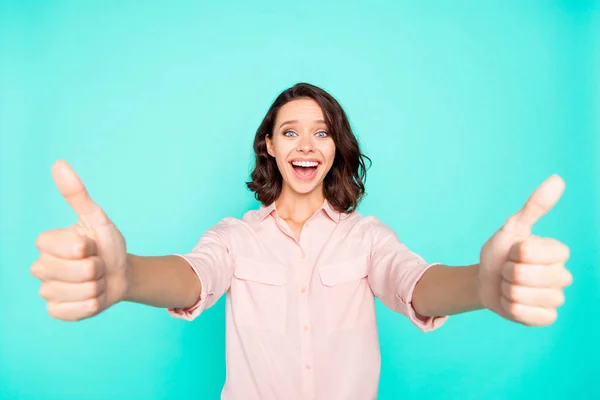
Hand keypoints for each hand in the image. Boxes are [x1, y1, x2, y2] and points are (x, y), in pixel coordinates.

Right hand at [31, 160, 129, 320]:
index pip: (73, 248)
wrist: (120, 273)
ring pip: (83, 292)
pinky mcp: (56, 311)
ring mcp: (46, 291)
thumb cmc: (107, 244)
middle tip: (96, 264)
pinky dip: (93, 304)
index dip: (90, 248)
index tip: (91, 245)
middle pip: (80, 272)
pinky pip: (78, 311)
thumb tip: (59, 163)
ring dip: (98, 286)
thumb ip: (76, 194)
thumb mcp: (96, 218)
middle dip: (99, 267)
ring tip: (95, 279)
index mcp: (46, 243)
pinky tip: (92, 296)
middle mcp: (40, 267)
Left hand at [478, 174, 572, 326]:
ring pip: (523, 296)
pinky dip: (510, 308)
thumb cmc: (500, 253)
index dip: (514, 252)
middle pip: (525, 276)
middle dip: (507, 272)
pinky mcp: (546, 318)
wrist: (486, 280)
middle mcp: (563, 276)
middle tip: (508, 270)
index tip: (513, 252)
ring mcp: (556, 299)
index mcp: (558, 252)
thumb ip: (535, 206)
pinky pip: (526, 315)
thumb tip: (557, 179)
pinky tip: (512, 302)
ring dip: (506, 290)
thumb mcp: (512, 228)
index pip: (531, 253)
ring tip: (509, 285)